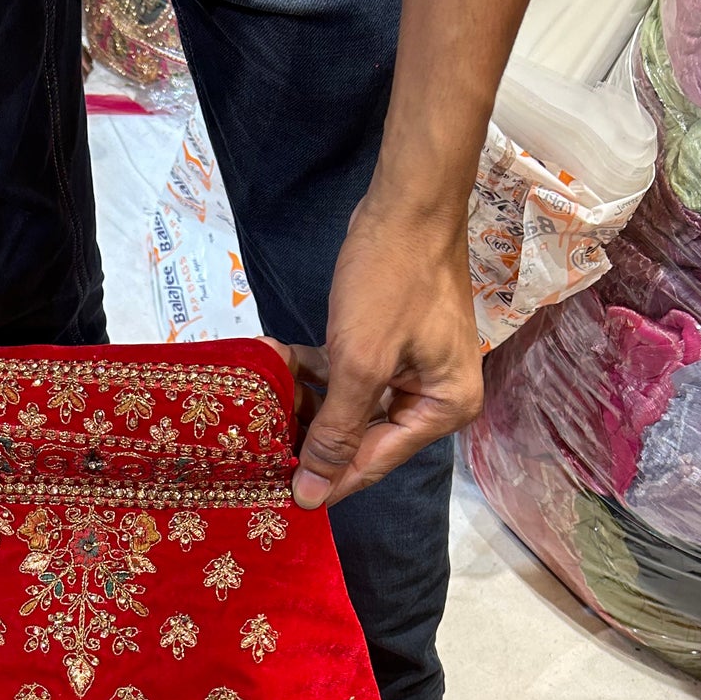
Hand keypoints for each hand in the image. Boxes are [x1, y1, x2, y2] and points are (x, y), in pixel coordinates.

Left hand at [287, 191, 482, 509]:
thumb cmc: (392, 280)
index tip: (277, 498)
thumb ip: (336, 433)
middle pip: (360, 437)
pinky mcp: (387, 344)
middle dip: (309, 438)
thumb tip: (310, 495)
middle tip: (256, 452)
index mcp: (443, 408)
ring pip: (347, 406)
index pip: (374, 462)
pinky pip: (345, 374)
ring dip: (303, 404)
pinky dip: (311, 373)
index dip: (325, 481)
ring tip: (257, 408)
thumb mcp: (361, 363)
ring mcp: (410, 369)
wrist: (407, 202)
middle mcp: (433, 396)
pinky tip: (275, 364)